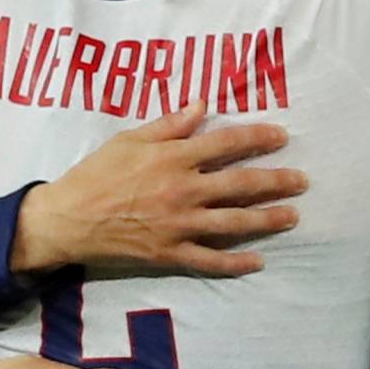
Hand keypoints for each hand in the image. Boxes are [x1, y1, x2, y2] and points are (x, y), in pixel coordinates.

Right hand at [12, 101, 304, 275]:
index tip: (282, 135)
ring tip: (293, 215)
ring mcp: (178, 225)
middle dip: (276, 181)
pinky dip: (235, 263)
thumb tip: (203, 105)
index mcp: (173, 158)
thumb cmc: (96, 173)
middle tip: (302, 180)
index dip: (258, 137)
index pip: (226, 143)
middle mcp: (182, 190)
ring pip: (234, 222)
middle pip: (240, 184)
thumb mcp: (129, 138)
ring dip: (267, 218)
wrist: (66, 219)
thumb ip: (169, 124)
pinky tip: (258, 260)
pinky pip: (210, 261)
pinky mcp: (170, 253)